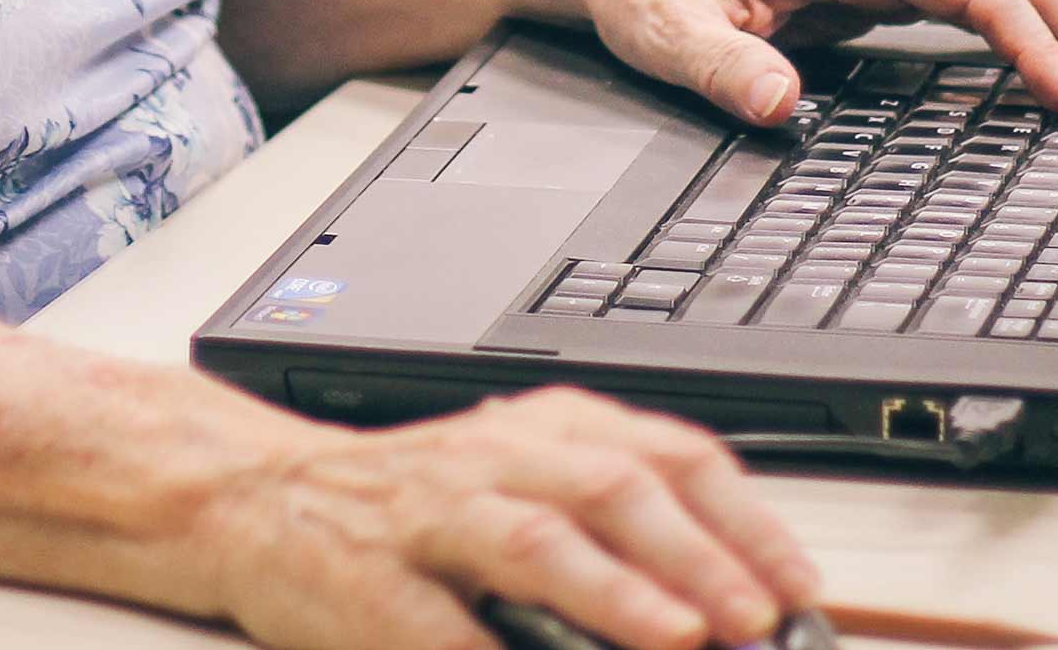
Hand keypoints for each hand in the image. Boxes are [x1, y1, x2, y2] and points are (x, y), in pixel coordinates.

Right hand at [195, 386, 820, 649]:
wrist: (260, 499)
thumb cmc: (410, 504)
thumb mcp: (518, 479)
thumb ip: (610, 523)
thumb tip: (723, 598)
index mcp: (542, 428)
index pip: (666, 454)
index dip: (742, 520)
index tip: (797, 585)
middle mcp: (492, 459)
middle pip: (612, 486)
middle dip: (698, 557)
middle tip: (758, 619)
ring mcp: (430, 521)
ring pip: (536, 538)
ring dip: (619, 591)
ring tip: (680, 634)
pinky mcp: (374, 587)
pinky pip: (446, 626)